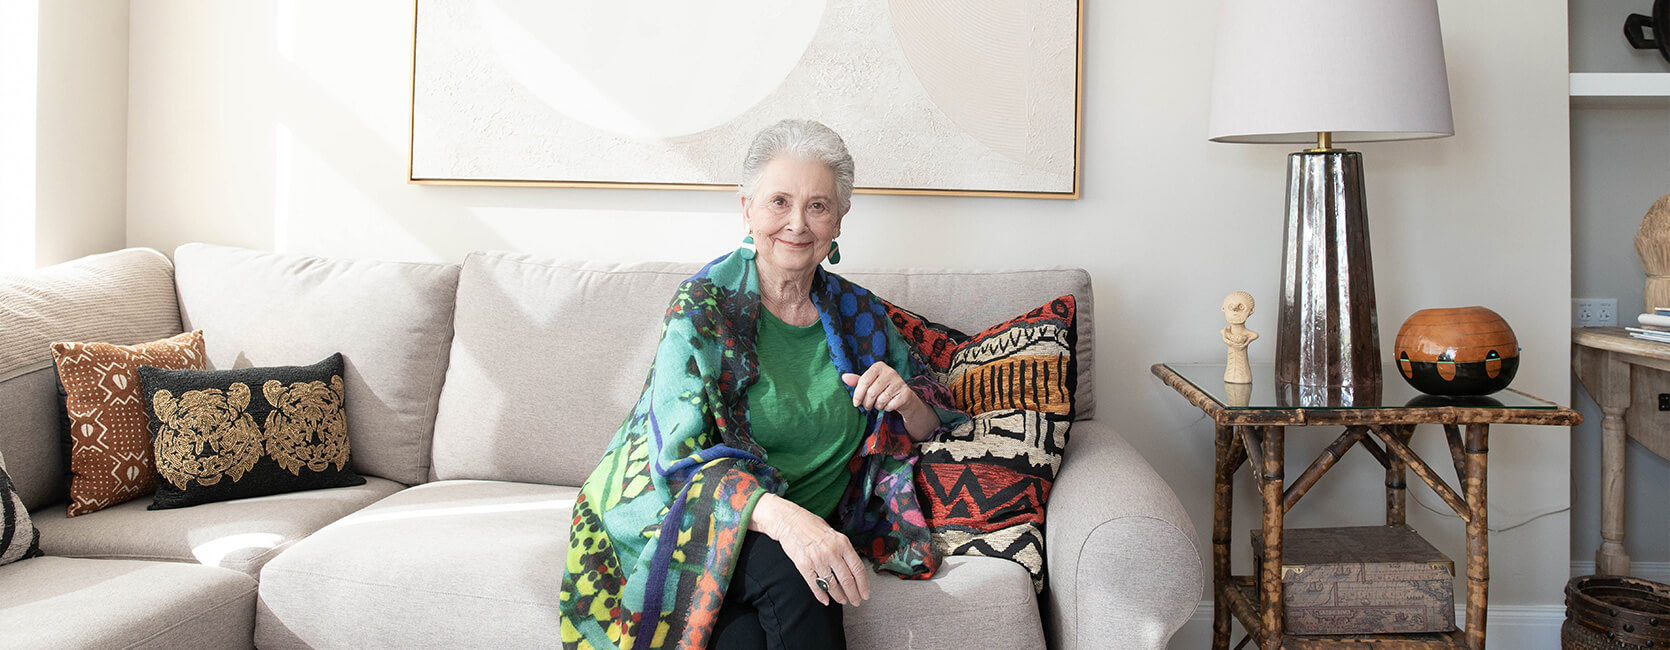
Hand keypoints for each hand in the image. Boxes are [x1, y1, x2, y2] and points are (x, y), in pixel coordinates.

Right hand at [750, 493, 870, 606]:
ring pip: (832, 585)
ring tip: (843, 600)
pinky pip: (815, 585)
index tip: (865, 593)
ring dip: (839, 596)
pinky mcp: (804, 566)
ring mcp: (817, 560)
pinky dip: (821, 595)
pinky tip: (826, 600)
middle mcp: (831, 552)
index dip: (863, 584)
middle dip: (853, 594)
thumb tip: (852, 567)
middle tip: (856, 601)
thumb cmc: (811, 525)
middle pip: (847, 580)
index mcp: (842, 543)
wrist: (789, 521)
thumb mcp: (833, 533)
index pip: (857, 568)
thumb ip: (843, 549)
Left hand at [842, 362, 919, 412]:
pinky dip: (887, 408)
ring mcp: (899, 382)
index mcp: (879, 366)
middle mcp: (890, 372)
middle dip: (867, 403)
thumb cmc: (882, 388)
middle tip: (867, 406)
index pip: (864, 381)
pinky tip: (889, 404)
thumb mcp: (869, 383)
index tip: (855, 403)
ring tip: (879, 403)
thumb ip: (857, 381)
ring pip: (880, 400)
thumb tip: (844, 377)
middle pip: (871, 392)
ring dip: (877, 406)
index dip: (857, 394)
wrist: (903, 395)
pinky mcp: (905, 393)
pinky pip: (890, 406)